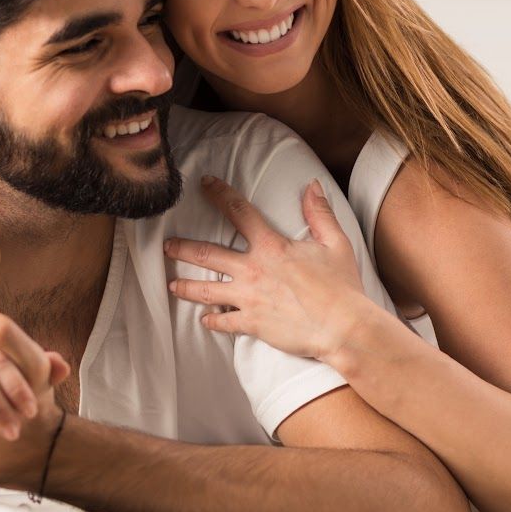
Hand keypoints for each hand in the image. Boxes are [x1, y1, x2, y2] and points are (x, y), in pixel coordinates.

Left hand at [165, 176, 380, 361]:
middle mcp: (252, 270)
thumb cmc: (342, 286)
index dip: (219, 194)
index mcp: (271, 246)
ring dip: (186, 286)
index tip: (205, 184)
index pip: (238, 211)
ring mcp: (248, 299)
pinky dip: (212, 322)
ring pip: (206, 291)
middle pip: (207, 254)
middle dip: (182, 248)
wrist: (343, 327)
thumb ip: (319, 213)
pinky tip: (204, 320)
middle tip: (167, 245)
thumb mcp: (335, 243)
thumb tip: (311, 186)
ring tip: (172, 284)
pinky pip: (224, 323)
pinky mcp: (252, 324)